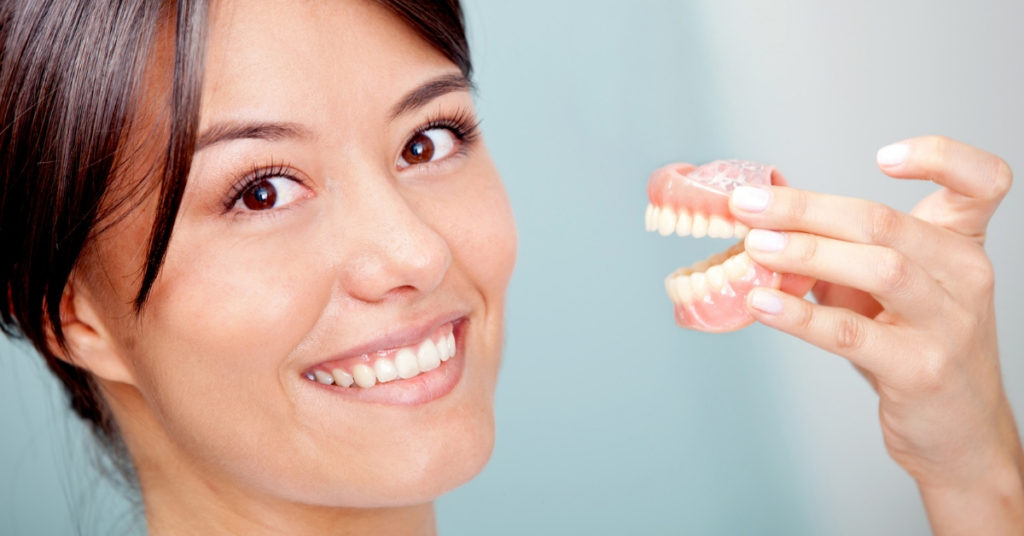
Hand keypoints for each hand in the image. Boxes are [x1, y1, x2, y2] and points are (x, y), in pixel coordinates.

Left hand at [728, 136, 1023, 533]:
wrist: (959, 435)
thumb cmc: (914, 349)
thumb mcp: (885, 292)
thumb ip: (838, 252)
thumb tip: (762, 217)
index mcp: (960, 246)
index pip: (982, 182)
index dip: (940, 157)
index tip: (883, 156)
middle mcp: (965, 276)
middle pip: (886, 223)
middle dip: (807, 209)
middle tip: (748, 205)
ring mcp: (948, 324)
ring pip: (879, 268)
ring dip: (807, 253)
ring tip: (754, 248)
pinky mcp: (920, 369)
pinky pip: (852, 333)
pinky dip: (801, 315)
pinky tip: (762, 302)